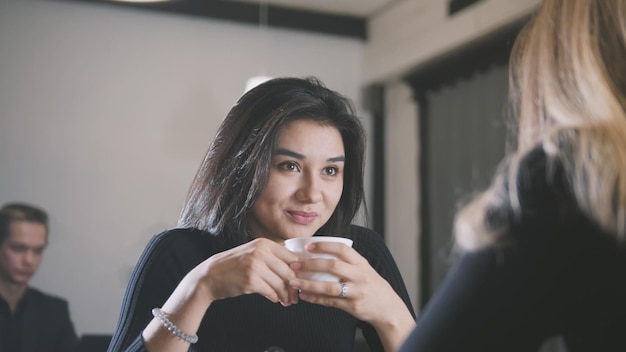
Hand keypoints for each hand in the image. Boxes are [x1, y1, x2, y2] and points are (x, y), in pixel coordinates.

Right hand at [190, 238, 299, 305]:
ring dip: (285, 295)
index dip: (297, 271)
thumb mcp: (252, 253)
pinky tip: (276, 299)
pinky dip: (275, 297)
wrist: (209, 276)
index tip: (299, 281)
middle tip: (295, 295)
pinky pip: (270, 291)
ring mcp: (255, 266)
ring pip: (280, 283)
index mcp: (263, 243)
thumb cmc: (233, 266)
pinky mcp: (250, 280)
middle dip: (294, 286)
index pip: (290, 257)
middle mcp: (260, 252)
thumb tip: (295, 270)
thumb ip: (271, 257)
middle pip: (288, 271)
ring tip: (287, 301)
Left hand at [287, 241, 414, 350]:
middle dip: (311, 265)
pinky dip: (314, 299)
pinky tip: (303, 296)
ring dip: (309, 285)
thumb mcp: (363, 268)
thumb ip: (346, 261)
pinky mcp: (352, 307)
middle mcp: (360, 276)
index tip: (308, 246)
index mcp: (361, 263)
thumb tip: (317, 253)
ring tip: (294, 282)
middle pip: (333, 266)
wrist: (387, 307)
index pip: (342, 249)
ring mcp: (356, 292)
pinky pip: (330, 302)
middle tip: (295, 265)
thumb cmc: (370, 284)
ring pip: (329, 287)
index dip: (324, 246)